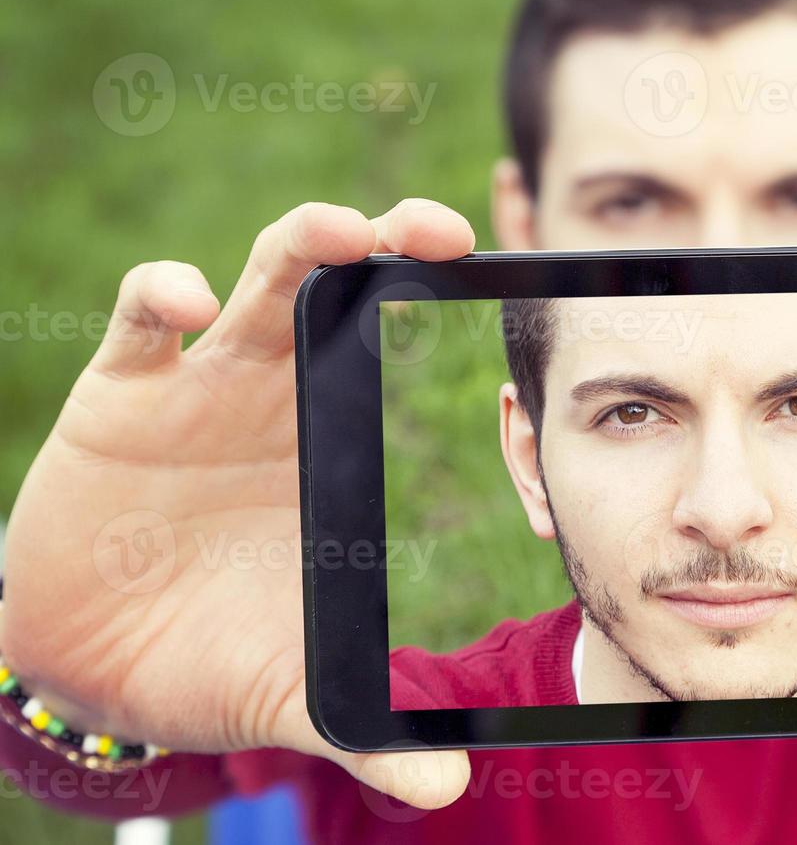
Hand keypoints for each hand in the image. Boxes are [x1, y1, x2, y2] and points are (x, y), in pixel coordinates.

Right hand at [0, 199, 475, 806]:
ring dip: (295, 246)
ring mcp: (198, 387)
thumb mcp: (292, 691)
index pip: (389, 345)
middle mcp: (275, 395)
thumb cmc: (211, 655)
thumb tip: (447, 794)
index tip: (480, 271)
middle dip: (379, 242)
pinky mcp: (118, 398)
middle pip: (334, 286)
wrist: (91, 667)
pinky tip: (183, 302)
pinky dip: (160, 297)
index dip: (430, 298)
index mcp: (330, 443)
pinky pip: (142, 323)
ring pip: (254, 284)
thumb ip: (364, 730)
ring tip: (334, 235)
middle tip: (429, 232)